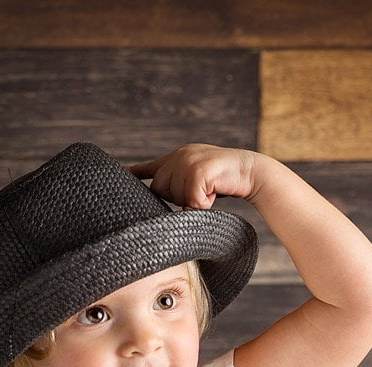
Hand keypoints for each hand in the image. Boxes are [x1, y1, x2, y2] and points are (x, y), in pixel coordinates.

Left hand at [126, 143, 260, 209]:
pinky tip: (214, 197)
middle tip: (201, 194)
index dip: (133, 173)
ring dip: (192, 202)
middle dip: (177, 198)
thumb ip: (180, 184)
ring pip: (174, 196)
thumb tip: (160, 203)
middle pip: (159, 189)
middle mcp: (179, 155)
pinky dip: (202, 205)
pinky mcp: (198, 171)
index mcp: (178, 156)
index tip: (118, 174)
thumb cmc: (227, 181)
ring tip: (210, 193)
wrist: (253, 172)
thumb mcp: (198, 178)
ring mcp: (188, 161)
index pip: (151, 167)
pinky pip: (190, 201)